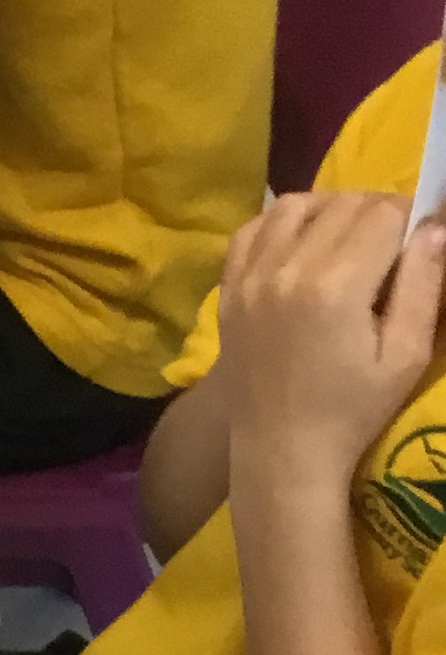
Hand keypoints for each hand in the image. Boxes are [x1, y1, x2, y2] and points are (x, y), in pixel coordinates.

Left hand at [219, 191, 445, 478]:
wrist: (281, 451)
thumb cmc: (353, 411)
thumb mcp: (406, 356)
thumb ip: (425, 286)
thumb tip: (436, 226)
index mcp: (336, 287)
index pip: (383, 214)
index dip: (411, 218)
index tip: (420, 241)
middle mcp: (286, 270)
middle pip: (343, 203)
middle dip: (377, 213)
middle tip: (391, 246)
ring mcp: (250, 278)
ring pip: (295, 205)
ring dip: (330, 209)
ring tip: (349, 240)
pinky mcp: (229, 290)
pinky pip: (253, 229)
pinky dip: (281, 224)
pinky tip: (302, 245)